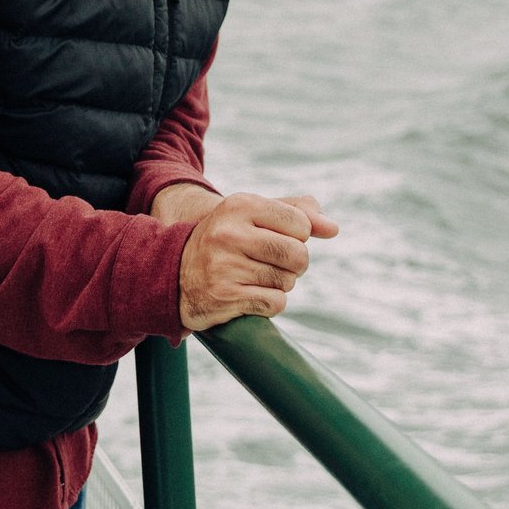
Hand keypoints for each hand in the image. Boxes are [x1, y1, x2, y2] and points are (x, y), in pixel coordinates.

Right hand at [176, 192, 340, 331]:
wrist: (174, 271)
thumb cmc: (227, 239)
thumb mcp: (254, 215)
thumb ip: (297, 212)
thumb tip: (333, 228)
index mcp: (241, 205)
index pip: (301, 224)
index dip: (299, 235)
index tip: (278, 237)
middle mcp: (231, 233)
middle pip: (299, 255)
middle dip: (295, 263)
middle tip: (275, 262)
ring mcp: (225, 266)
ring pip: (288, 281)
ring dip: (281, 283)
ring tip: (256, 276)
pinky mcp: (225, 296)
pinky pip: (275, 303)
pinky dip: (270, 302)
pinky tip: (250, 294)